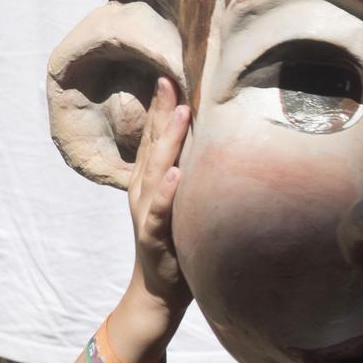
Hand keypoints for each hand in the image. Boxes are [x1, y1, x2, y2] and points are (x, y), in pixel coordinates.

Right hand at [121, 76, 192, 337]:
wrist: (159, 290)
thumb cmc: (177, 242)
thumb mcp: (184, 202)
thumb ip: (193, 174)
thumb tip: (218, 147)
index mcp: (151, 180)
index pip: (156, 136)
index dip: (161, 105)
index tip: (172, 73)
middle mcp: (144, 189)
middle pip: (153, 142)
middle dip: (160, 110)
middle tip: (170, 77)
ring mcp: (146, 211)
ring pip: (157, 168)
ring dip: (168, 139)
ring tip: (180, 111)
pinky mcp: (154, 235)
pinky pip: (159, 210)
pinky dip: (166, 192)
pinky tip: (176, 174)